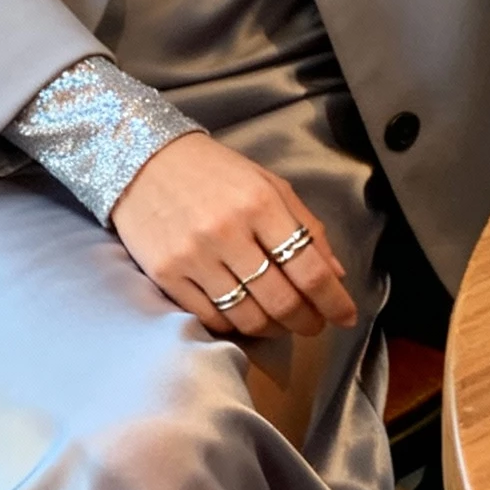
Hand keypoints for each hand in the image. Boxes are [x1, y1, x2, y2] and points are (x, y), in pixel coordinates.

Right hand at [111, 133, 355, 336]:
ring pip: (246, 317)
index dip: (334, 301)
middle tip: (313, 324)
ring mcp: (193, 256)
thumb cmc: (214, 173)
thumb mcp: (268, 185)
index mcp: (260, 204)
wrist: (143, 160)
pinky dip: (233, 325)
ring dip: (272, 328)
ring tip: (279, 322)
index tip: (346, 317)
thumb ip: (305, 227)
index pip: (309, 269)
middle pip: (281, 301)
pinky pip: (210, 318)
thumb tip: (336, 275)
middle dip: (306, 322)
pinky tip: (243, 315)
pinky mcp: (165, 274)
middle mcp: (227, 232)